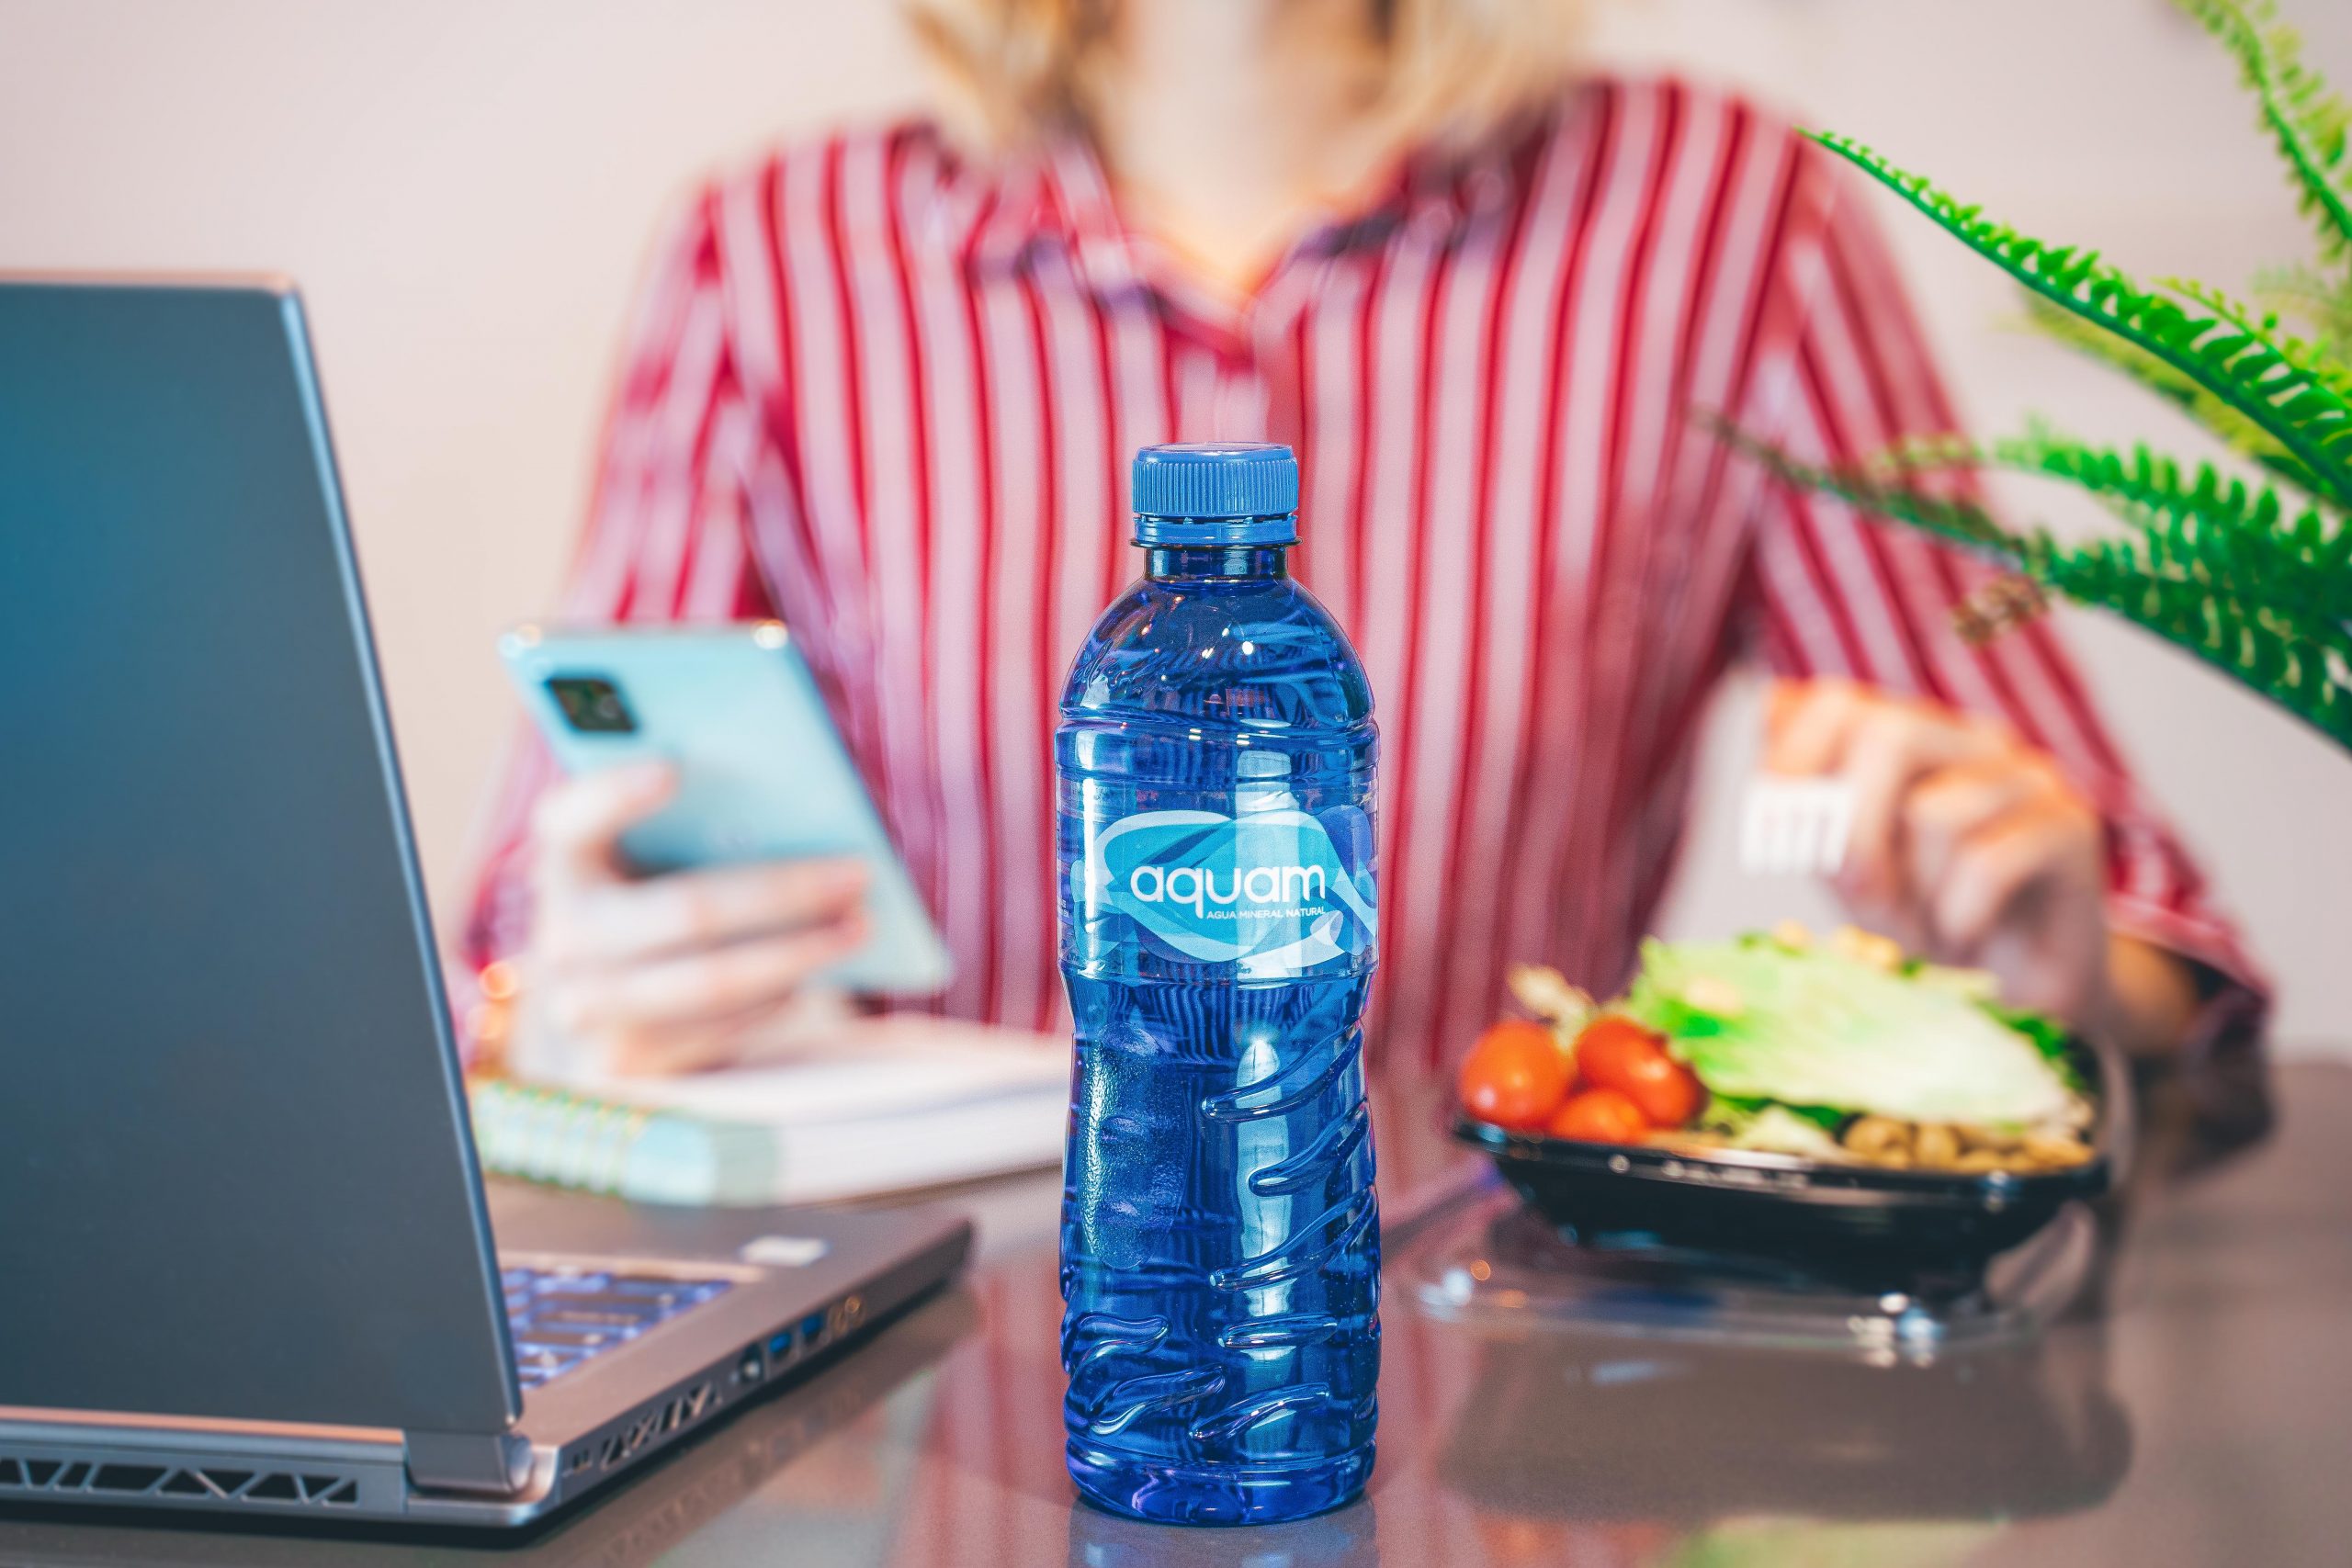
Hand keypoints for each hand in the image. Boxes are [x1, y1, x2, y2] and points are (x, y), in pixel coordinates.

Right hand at [523, 763, 869, 1075]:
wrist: (609, 996)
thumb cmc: (653, 891)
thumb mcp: (651, 849)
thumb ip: (694, 820)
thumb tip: (791, 809)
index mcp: (563, 858)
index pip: (573, 817)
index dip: (616, 793)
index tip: (673, 769)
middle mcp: (562, 935)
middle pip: (690, 910)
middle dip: (785, 891)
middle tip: (857, 874)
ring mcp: (585, 1006)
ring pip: (715, 980)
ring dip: (799, 953)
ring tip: (859, 926)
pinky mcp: (622, 1061)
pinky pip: (719, 1029)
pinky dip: (776, 998)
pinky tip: (817, 972)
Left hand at [1763, 678, 2109, 1023]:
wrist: (2017, 989)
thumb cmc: (1923, 919)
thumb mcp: (1844, 863)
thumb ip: (1809, 798)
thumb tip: (1768, 704)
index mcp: (1910, 736)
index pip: (1836, 703)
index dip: (1791, 768)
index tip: (1777, 843)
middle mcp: (1969, 740)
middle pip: (1887, 733)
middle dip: (1852, 830)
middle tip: (1858, 895)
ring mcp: (2026, 777)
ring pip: (1935, 811)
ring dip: (1914, 892)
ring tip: (1929, 925)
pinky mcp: (2070, 827)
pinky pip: (1988, 861)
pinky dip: (1959, 916)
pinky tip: (1967, 934)